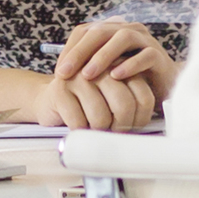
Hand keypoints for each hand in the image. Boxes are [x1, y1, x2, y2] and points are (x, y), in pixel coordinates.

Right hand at [33, 73, 160, 130]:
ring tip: (93, 126)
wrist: (50, 99)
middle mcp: (100, 68)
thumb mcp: (114, 98)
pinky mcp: (60, 91)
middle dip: (121, 126)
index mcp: (120, 66)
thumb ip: (132, 102)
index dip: (140, 119)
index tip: (132, 125)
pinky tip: (77, 123)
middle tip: (114, 131)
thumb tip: (148, 126)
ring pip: (101, 118)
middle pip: (124, 105)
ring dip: (98, 131)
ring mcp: (79, 78)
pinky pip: (79, 123)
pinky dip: (80, 131)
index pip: (143, 97)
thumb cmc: (87, 104)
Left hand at [51, 19, 180, 100]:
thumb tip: (59, 73)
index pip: (85, 31)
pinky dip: (130, 65)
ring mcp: (145, 40)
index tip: (58, 71)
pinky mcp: (159, 55)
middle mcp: (127, 30)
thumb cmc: (128, 81)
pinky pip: (145, 55)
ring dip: (103, 56)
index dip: (70, 49)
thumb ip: (85, 67)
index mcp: (111, 31)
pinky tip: (116, 77)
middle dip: (80, 52)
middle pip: (100, 31)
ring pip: (123, 38)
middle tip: (66, 72)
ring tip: (88, 74)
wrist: (162, 89)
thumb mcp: (104, 72)